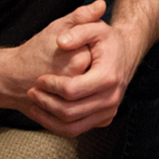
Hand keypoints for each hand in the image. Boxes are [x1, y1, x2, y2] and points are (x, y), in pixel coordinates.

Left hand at [15, 1, 146, 137]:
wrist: (126, 53)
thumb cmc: (107, 41)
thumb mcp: (96, 28)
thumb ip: (78, 31)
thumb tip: (61, 42)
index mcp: (108, 77)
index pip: (72, 90)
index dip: (51, 86)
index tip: (39, 79)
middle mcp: (111, 98)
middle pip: (70, 111)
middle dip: (46, 103)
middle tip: (32, 92)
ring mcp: (109, 111)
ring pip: (72, 127)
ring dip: (48, 118)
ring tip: (35, 104)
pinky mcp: (104, 119)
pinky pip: (77, 130)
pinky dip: (57, 125)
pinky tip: (46, 113)